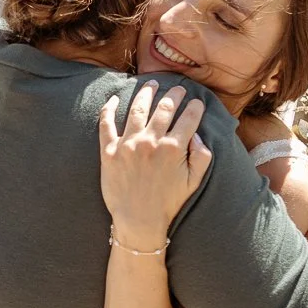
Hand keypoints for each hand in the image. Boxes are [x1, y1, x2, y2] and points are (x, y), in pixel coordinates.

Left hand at [99, 81, 211, 248]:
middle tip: (178, 89)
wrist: (138, 222)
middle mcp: (150, 142)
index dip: (195, 107)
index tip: (197, 102)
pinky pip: (106, 123)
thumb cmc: (168, 203)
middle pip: (164, 108)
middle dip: (174, 95)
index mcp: (173, 149)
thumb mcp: (193, 182)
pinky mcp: (108, 152)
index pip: (188, 118)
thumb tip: (197, 134)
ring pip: (137, 108)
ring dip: (146, 93)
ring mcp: (127, 145)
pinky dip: (108, 108)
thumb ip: (201, 156)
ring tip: (151, 85)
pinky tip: (114, 98)